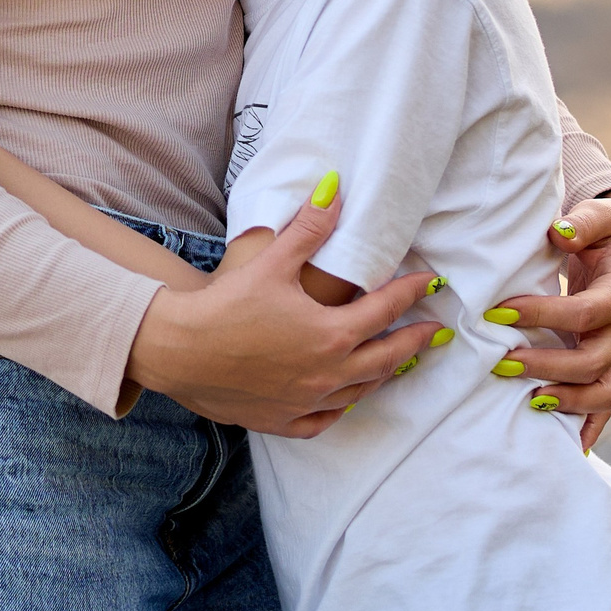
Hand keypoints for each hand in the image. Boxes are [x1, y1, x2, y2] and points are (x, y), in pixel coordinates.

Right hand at [125, 185, 443, 436]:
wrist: (178, 350)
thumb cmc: (225, 306)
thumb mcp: (271, 263)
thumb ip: (309, 229)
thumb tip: (335, 190)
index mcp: (331, 334)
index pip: (385, 310)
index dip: (411, 293)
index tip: (430, 283)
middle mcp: (327, 373)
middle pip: (385, 358)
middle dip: (412, 341)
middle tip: (432, 331)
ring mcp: (306, 401)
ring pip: (359, 392)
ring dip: (383, 374)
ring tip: (395, 362)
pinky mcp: (282, 420)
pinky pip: (324, 420)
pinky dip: (340, 408)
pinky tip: (343, 400)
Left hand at [500, 190, 610, 451]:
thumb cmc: (610, 231)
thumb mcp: (602, 216)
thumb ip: (582, 223)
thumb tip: (558, 232)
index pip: (583, 314)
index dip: (543, 316)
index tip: (499, 313)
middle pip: (592, 361)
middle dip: (547, 366)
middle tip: (501, 362)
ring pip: (603, 391)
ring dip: (567, 401)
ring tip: (528, 402)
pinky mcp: (607, 364)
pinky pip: (604, 403)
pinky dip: (590, 427)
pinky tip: (570, 450)